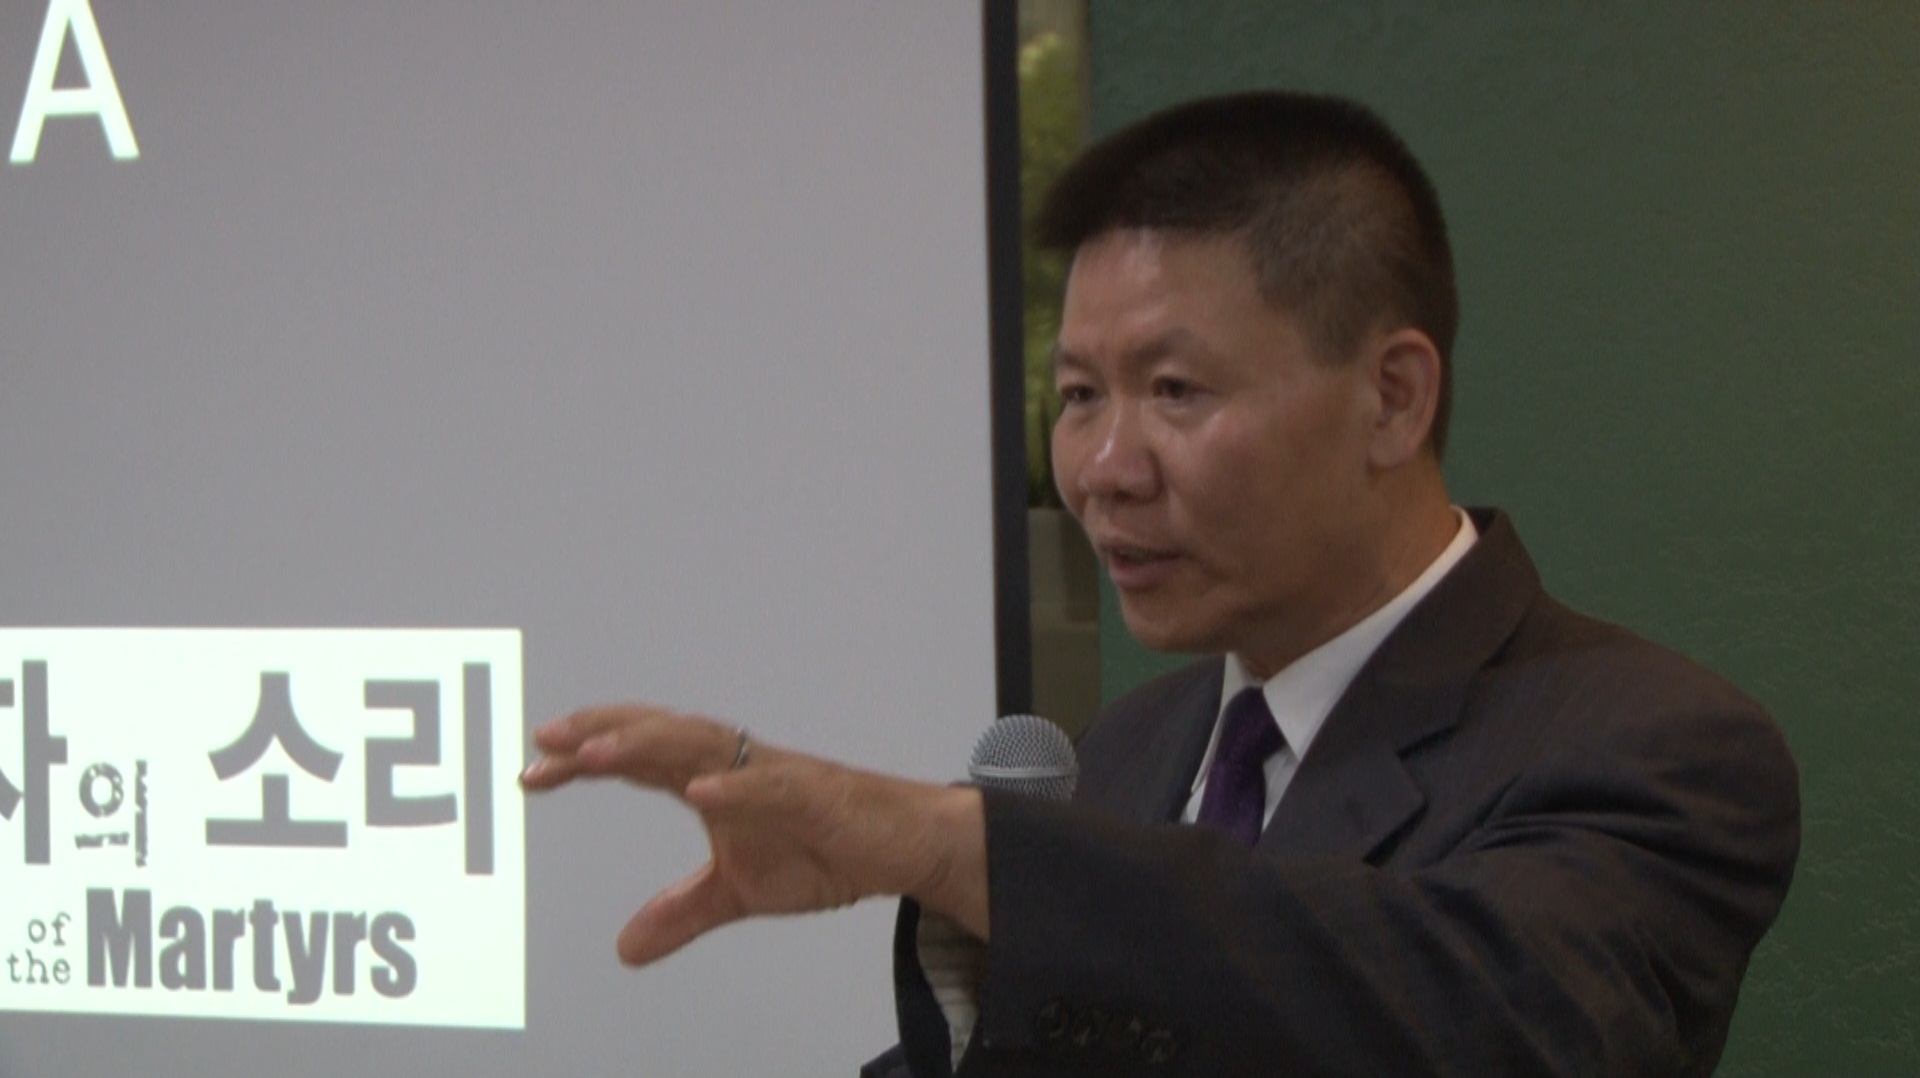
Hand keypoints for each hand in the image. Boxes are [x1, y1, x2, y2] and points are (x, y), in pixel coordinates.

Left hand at [520, 705, 987, 963]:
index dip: (583, 758)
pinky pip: (766, 786)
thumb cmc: (825, 849)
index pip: (637, 758)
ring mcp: (771, 773)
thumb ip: (680, 912)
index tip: (532, 770)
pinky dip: (733, 787)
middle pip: (656, 733)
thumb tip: (623, 948)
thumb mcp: (737, 894)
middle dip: (600, 732)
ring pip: (701, 745)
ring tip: (597, 752)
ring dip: (647, 745)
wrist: (902, 846)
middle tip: (545, 739)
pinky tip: (697, 791)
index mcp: (712, 779)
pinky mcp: (812, 793)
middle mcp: (735, 764)